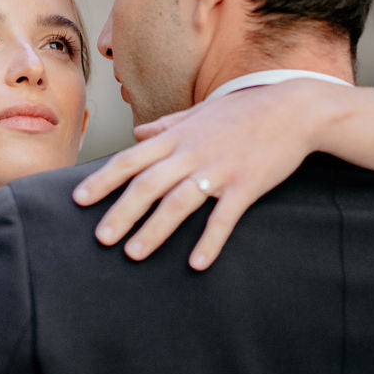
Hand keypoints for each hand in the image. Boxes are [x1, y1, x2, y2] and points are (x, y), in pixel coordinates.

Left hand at [73, 82, 324, 269]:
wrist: (295, 109)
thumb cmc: (244, 112)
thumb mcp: (201, 113)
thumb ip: (167, 125)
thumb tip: (138, 134)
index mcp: (178, 136)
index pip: (131, 159)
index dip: (103, 180)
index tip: (79, 200)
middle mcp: (192, 152)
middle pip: (148, 184)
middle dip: (121, 212)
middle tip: (100, 239)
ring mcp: (219, 169)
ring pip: (179, 203)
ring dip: (154, 230)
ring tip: (133, 254)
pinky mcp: (246, 185)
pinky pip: (224, 217)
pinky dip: (209, 240)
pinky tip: (196, 264)